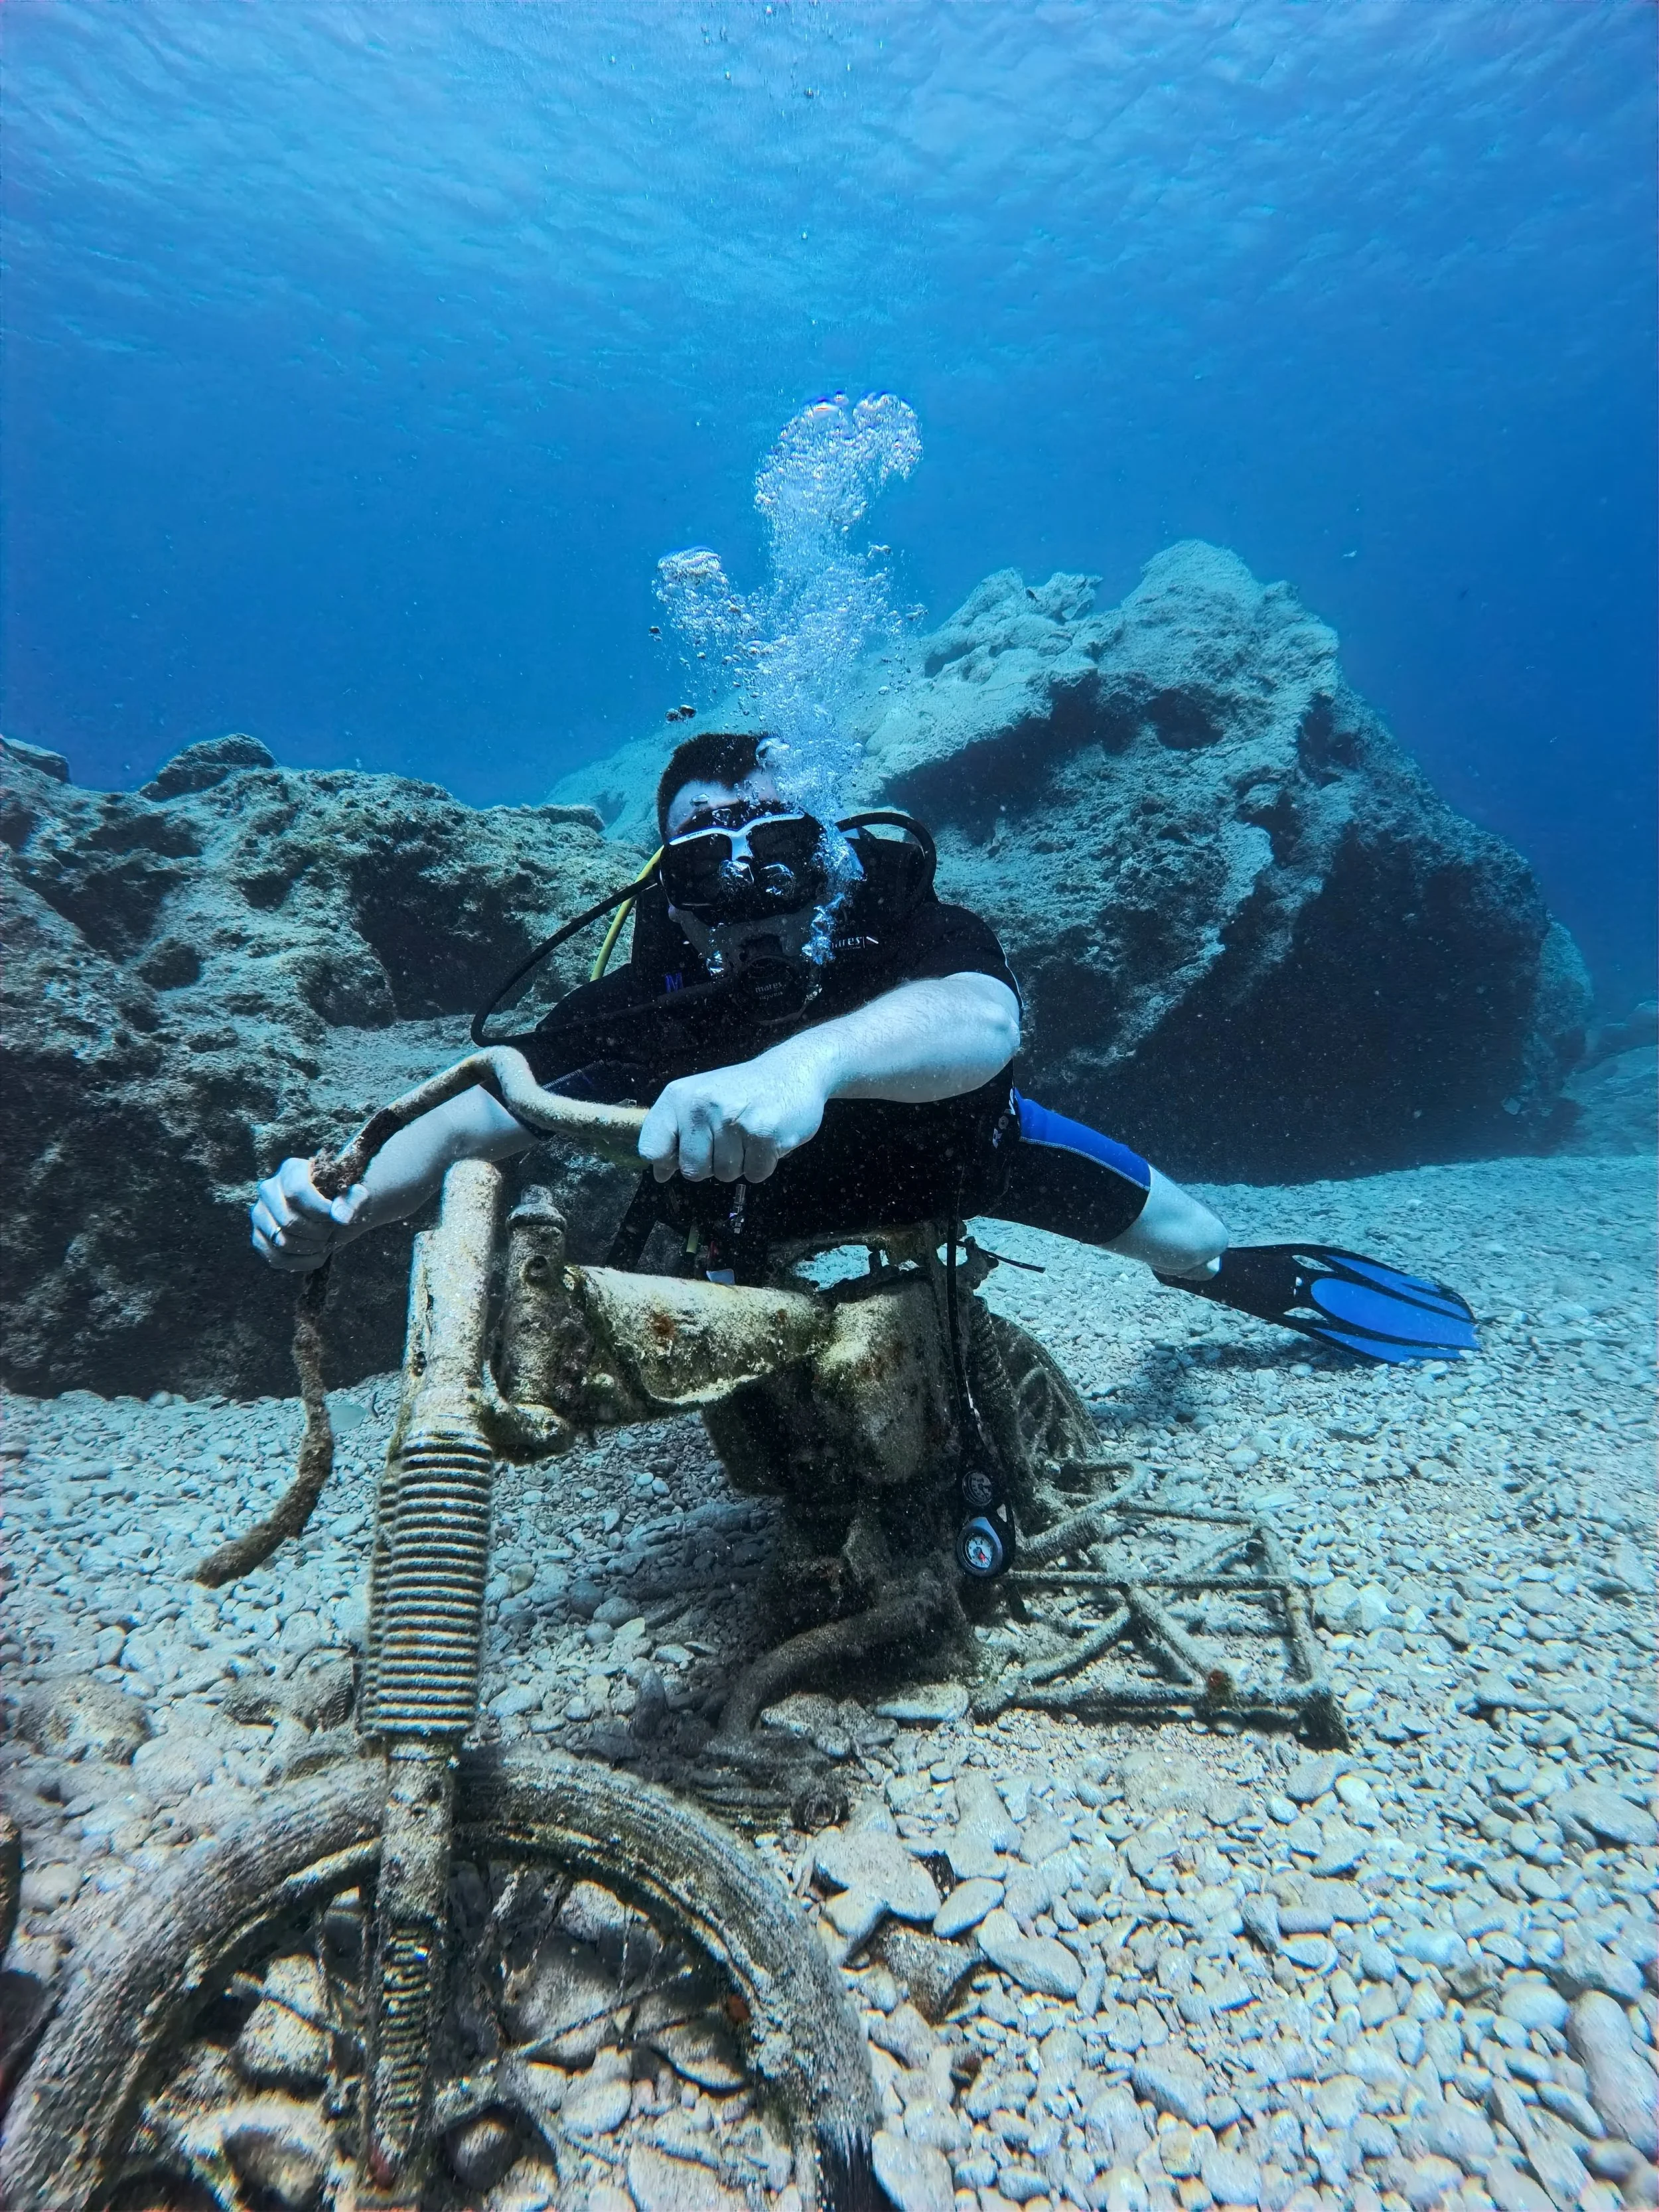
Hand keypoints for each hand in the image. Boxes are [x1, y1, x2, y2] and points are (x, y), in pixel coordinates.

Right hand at [250, 1157, 370, 1271]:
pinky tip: (316, 1254)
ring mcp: (260, 1214)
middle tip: (332, 1230)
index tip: (338, 1218)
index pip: (297, 1192)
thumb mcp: (355, 1194)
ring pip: (281, 1242)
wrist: (333, 1212)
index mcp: (292, 1170)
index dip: (319, 1210)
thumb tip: (341, 1216)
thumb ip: (354, 1200)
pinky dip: (300, 1262)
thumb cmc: (342, 1199)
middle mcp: (269, 1189)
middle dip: (318, 1233)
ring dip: (311, 1248)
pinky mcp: (259, 1237)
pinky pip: (275, 1258)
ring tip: (325, 1240)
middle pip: (289, 1221)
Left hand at [638, 1045, 833, 1183]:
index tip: (685, 1153)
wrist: (791, 1070)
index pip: (652, 1149)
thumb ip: (675, 1134)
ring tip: (749, 1135)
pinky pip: (755, 1174)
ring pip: (725, 1175)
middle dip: (712, 1165)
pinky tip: (767, 1139)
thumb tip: (659, 1173)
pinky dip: (763, 1164)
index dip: (668, 1161)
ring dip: (740, 1163)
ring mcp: (732, 1119)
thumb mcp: (699, 1101)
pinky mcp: (763, 1133)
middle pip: (692, 1170)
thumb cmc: (741, 1091)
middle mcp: (702, 1105)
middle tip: (729, 1138)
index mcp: (679, 1097)